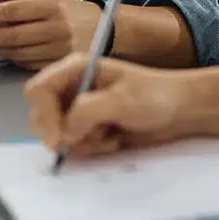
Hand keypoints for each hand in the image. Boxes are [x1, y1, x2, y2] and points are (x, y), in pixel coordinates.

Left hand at [0, 0, 102, 69]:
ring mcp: (62, 49)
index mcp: (55, 6)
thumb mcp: (57, 2)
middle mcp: (59, 27)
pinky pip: (32, 64)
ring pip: (20, 53)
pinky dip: (15, 60)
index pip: (12, 11)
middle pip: (13, 35)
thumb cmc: (79, 15)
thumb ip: (29, 11)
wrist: (115, 32)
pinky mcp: (63, 65)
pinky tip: (5, 56)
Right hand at [25, 53, 197, 155]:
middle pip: (40, 115)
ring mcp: (78, 111)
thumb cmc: (156, 96)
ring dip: (81, 143)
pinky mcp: (87, 130)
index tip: (60, 139)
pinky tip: (113, 140)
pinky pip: (74, 147)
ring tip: (110, 135)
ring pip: (57, 135)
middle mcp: (71, 88)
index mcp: (75, 69)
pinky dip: (91, 149)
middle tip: (91, 139)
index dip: (44, 115)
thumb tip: (64, 134)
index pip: (38, 90)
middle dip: (62, 134)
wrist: (180, 112)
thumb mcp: (123, 100)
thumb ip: (88, 112)